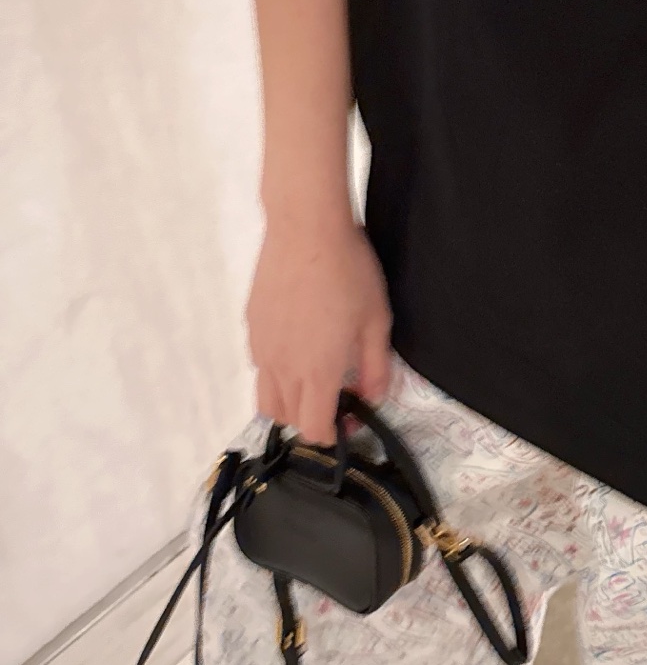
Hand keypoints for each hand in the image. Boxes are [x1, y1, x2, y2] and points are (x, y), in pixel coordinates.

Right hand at [247, 213, 392, 442]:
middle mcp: (283, 367)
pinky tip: (299, 347)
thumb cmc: (349, 272)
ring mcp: (261, 348)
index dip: (333, 435)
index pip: (314, 430)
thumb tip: (373, 398)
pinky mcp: (251, 327)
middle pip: (287, 419)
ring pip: (266, 398)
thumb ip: (377, 368)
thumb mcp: (378, 321)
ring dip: (290, 402)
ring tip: (316, 379)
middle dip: (312, 421)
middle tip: (338, 400)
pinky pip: (260, 367)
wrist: (305, 229)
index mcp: (317, 371)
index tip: (352, 419)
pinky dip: (276, 373)